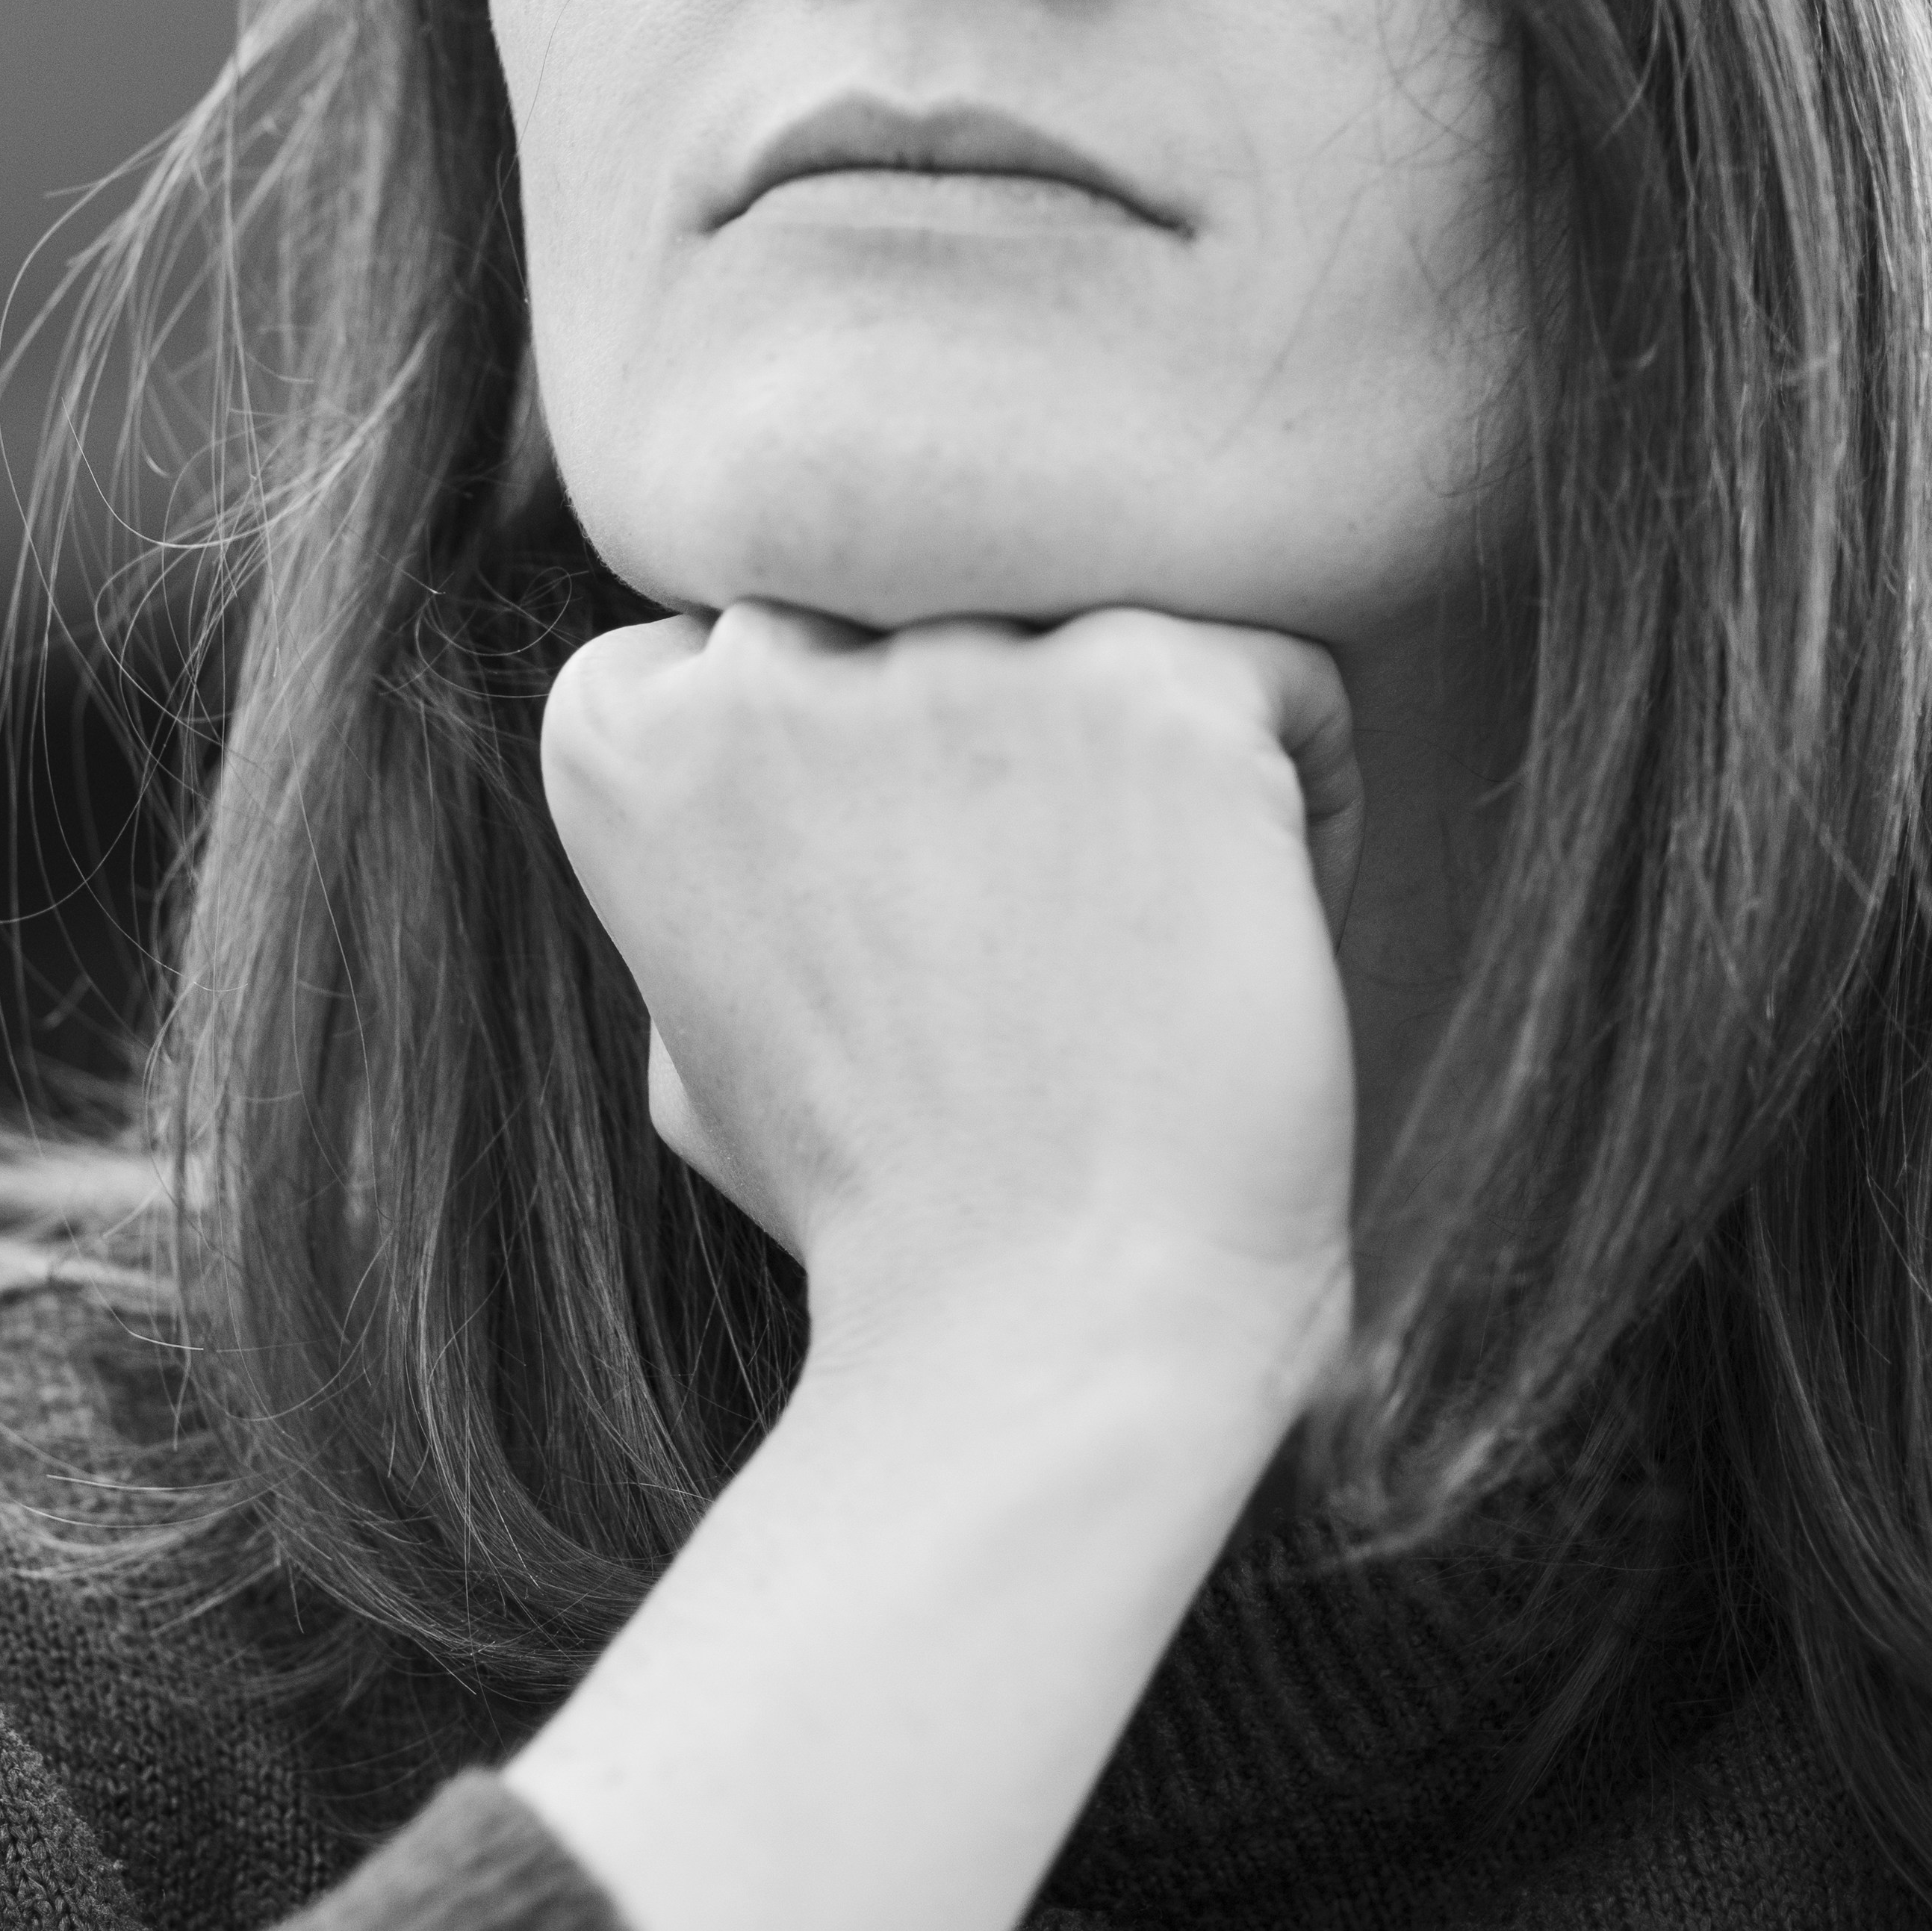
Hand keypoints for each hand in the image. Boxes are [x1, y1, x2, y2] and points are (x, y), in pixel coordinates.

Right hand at [540, 604, 1359, 1399]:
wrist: (1054, 1329)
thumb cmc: (890, 1212)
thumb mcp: (698, 1037)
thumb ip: (710, 857)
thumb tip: (742, 719)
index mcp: (627, 730)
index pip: (791, 625)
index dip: (880, 778)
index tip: (913, 933)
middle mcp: (769, 659)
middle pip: (949, 601)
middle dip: (1011, 739)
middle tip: (1047, 942)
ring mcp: (962, 661)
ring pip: (1115, 623)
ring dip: (1158, 768)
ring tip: (1144, 954)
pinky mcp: (1156, 689)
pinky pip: (1284, 676)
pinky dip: (1303, 807)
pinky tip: (1243, 946)